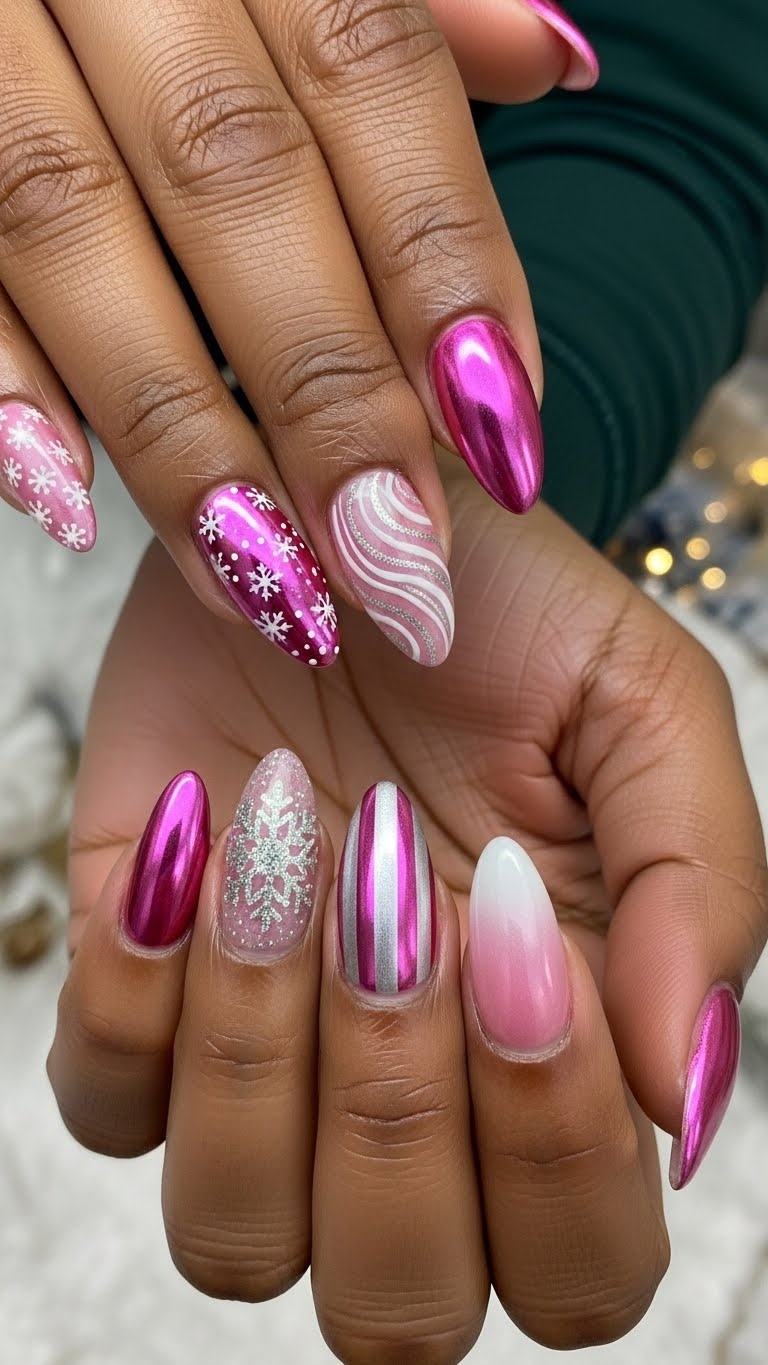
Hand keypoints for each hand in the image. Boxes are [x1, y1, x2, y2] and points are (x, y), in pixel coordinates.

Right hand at [0, 0, 595, 664]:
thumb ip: (405, 5)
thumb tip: (552, 57)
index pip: (368, 68)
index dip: (442, 257)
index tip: (500, 436)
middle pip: (232, 170)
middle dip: (324, 379)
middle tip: (392, 552)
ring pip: (70, 221)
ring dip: (175, 423)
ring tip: (265, 579)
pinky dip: (2, 379)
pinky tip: (66, 499)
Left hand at [48, 468, 766, 1355]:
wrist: (334, 522)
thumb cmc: (499, 617)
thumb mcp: (640, 708)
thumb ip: (695, 894)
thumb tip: (682, 1099)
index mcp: (557, 1057)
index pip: (579, 1267)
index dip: (550, 1148)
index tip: (509, 916)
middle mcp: (414, 1099)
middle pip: (400, 1305)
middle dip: (396, 1108)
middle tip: (396, 890)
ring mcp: (266, 1062)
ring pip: (236, 1240)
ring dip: (261, 1047)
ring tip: (285, 840)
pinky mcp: (141, 996)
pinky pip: (108, 1103)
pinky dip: (138, 986)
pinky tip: (192, 835)